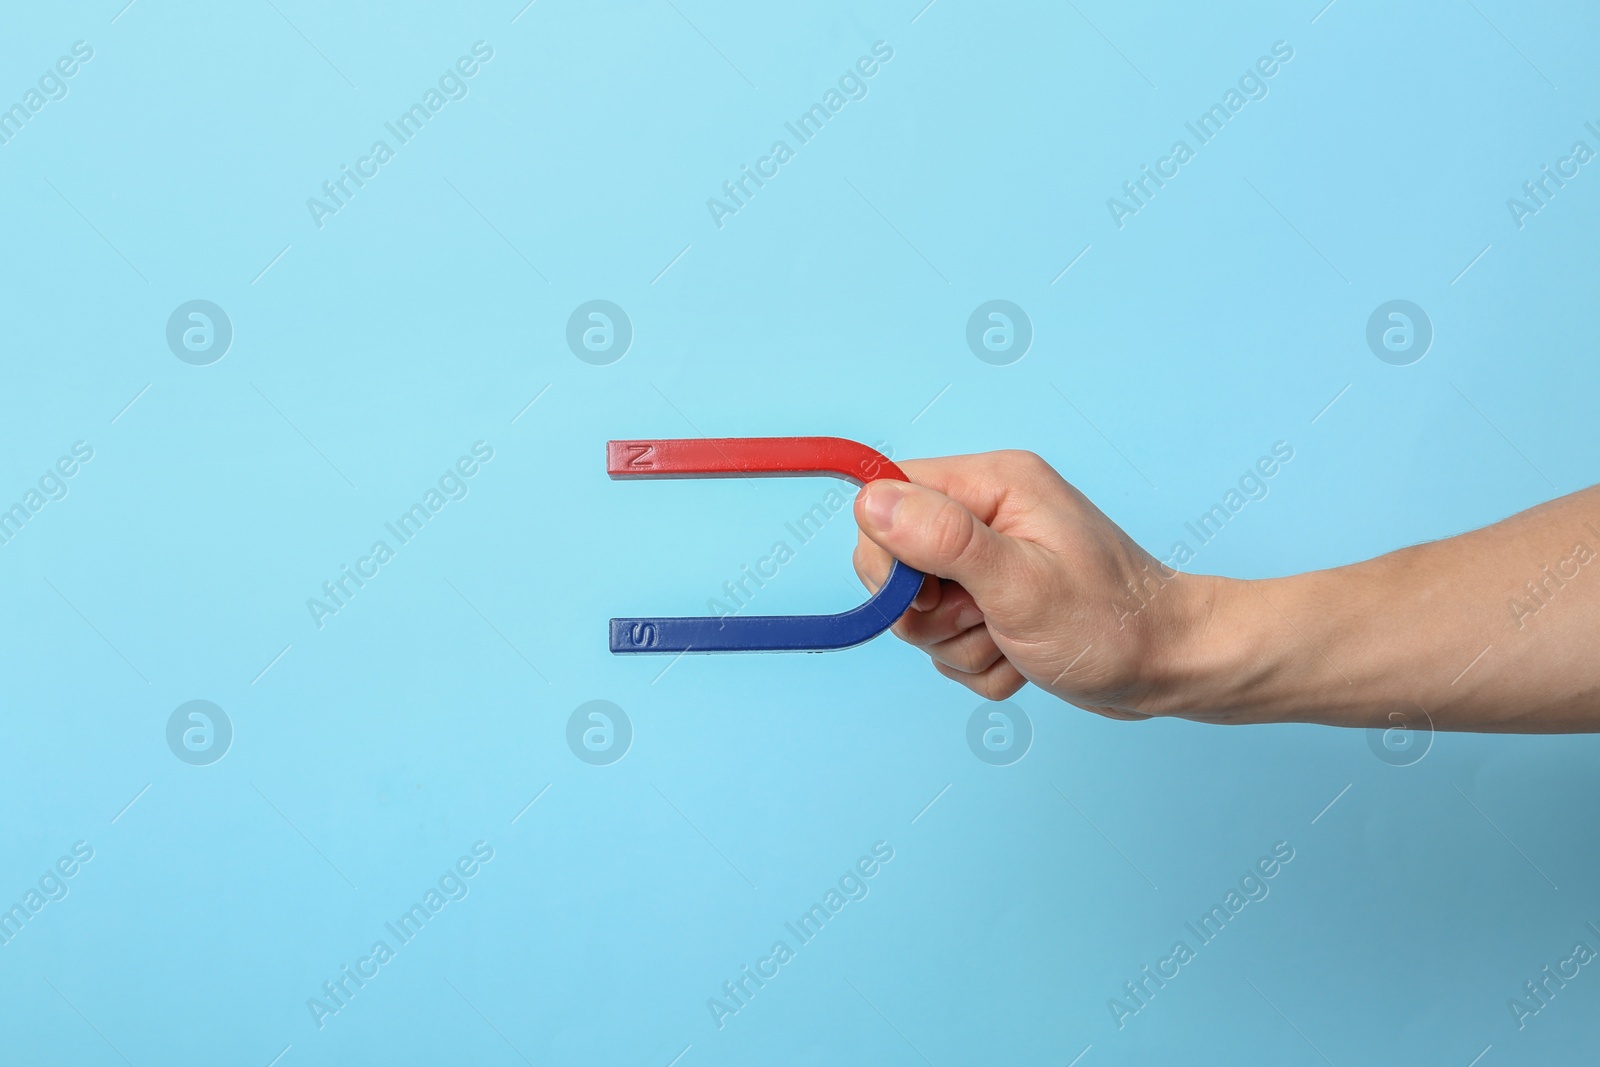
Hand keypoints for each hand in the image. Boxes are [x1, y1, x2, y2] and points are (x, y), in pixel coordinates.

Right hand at [852, 451, 1213, 717]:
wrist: (1174, 668)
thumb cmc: (1111, 625)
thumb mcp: (1020, 583)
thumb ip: (942, 539)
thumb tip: (870, 501)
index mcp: (992, 485)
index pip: (886, 500)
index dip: (891, 559)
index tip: (934, 595)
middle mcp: (989, 513)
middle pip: (896, 564)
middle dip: (929, 615)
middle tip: (984, 622)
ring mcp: (993, 560)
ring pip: (921, 613)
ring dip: (960, 646)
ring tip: (1015, 642)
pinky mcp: (998, 602)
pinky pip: (950, 640)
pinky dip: (980, 662)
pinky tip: (1025, 657)